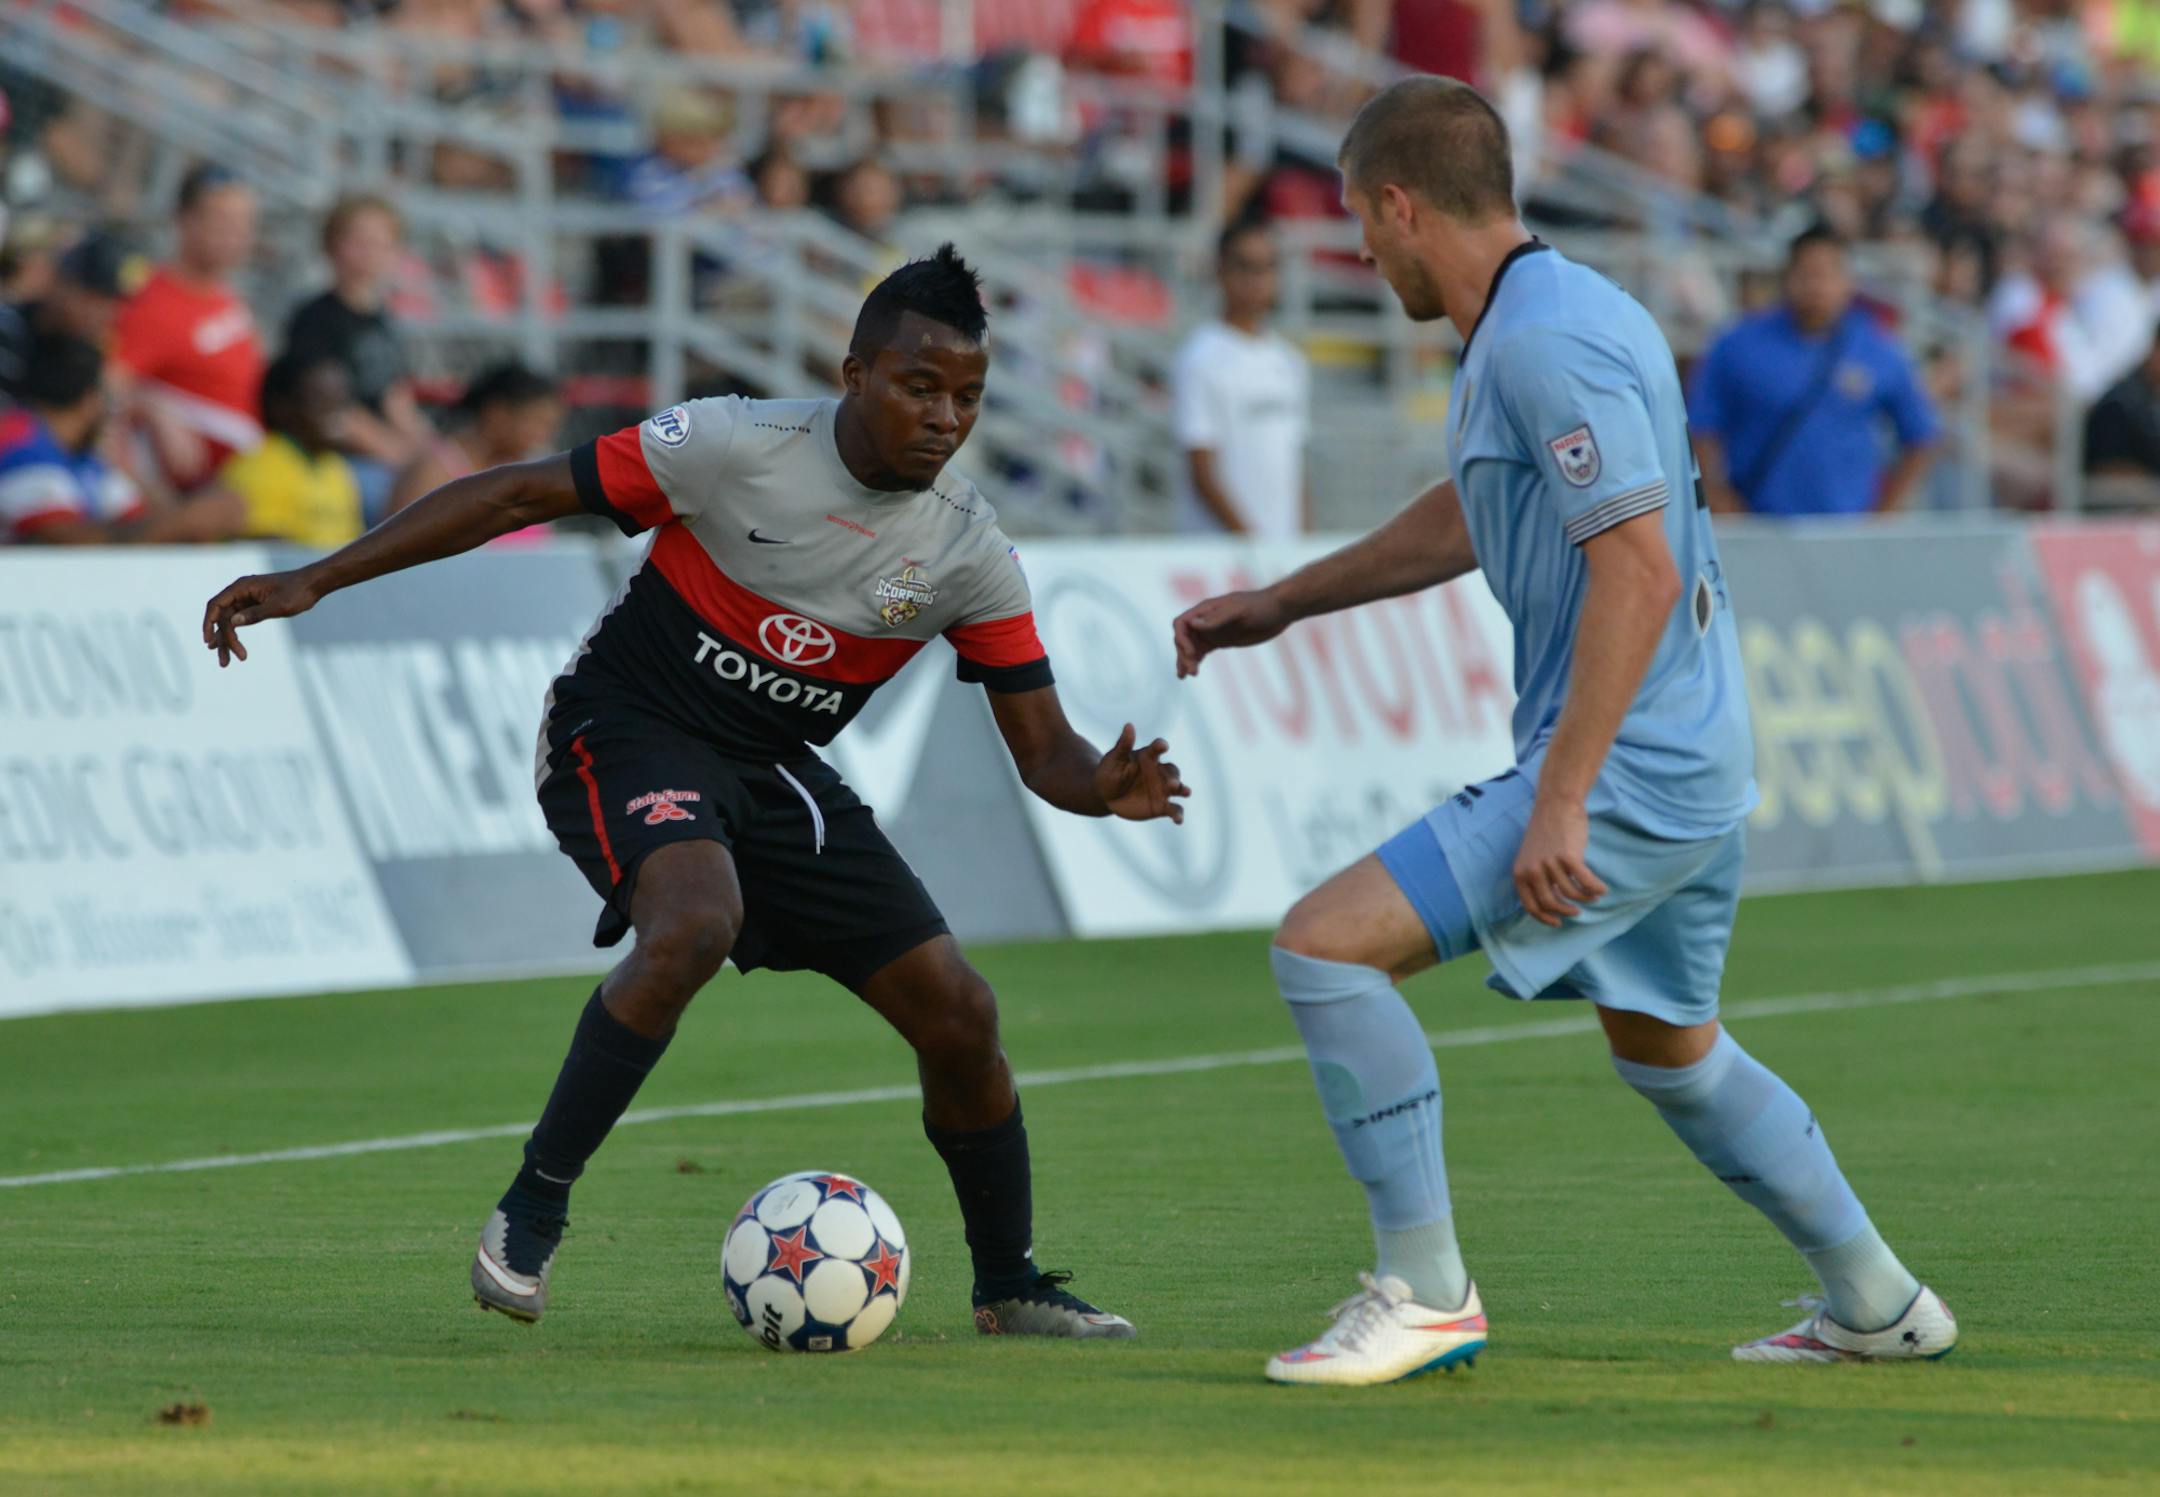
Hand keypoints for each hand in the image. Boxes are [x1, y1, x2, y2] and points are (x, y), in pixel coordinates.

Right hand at [202, 570, 320, 666]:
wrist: (312, 585)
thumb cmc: (297, 592)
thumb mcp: (278, 605)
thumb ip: (256, 613)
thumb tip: (233, 622)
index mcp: (242, 586)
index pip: (216, 605)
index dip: (209, 623)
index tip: (208, 641)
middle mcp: (240, 592)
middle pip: (222, 617)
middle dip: (221, 639)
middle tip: (224, 661)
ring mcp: (246, 600)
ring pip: (229, 622)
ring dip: (226, 641)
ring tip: (225, 663)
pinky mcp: (253, 607)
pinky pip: (239, 622)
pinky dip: (235, 635)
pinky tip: (232, 648)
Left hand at [1094, 722, 1190, 823]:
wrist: (1106, 797)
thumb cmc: (1109, 773)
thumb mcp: (1113, 759)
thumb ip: (1123, 745)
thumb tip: (1129, 725)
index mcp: (1148, 757)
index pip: (1157, 748)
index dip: (1161, 746)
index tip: (1162, 746)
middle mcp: (1159, 772)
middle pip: (1172, 770)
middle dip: (1174, 776)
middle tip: (1172, 783)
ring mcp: (1162, 789)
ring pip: (1178, 788)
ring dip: (1182, 789)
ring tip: (1184, 792)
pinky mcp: (1161, 806)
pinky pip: (1174, 809)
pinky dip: (1178, 814)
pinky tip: (1178, 820)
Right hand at [1172, 588, 1289, 677]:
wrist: (1278, 611)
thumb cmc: (1260, 606)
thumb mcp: (1239, 611)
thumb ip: (1216, 618)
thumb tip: (1192, 625)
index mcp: (1206, 609)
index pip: (1182, 623)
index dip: (1181, 639)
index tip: (1192, 653)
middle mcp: (1205, 620)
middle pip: (1184, 638)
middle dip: (1184, 654)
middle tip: (1192, 671)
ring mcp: (1212, 631)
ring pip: (1190, 647)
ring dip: (1185, 660)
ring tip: (1186, 676)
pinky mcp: (1221, 641)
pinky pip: (1201, 652)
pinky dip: (1194, 661)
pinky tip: (1192, 673)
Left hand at [1511, 794, 1607, 927]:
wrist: (1556, 805)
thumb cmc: (1547, 832)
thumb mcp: (1531, 857)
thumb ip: (1537, 878)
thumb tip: (1552, 903)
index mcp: (1520, 872)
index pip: (1531, 905)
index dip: (1545, 918)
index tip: (1557, 923)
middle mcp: (1532, 870)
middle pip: (1551, 903)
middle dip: (1566, 911)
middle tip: (1576, 912)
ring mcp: (1550, 864)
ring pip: (1571, 893)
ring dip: (1585, 898)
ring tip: (1593, 896)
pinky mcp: (1569, 857)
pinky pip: (1586, 882)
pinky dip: (1596, 889)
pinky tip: (1602, 889)